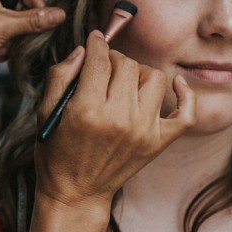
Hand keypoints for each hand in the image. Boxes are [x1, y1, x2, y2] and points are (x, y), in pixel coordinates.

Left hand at [0, 0, 64, 92]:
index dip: (35, 1)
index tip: (45, 16)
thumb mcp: (4, 26)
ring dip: (13, 39)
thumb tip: (58, 14)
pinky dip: (7, 46)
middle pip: (22, 6)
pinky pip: (11, 37)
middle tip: (14, 34)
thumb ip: (34, 20)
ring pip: (18, 24)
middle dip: (20, 26)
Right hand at [34, 31, 195, 223]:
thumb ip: (61, 75)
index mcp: (87, 110)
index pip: (100, 59)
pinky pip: (186, 113)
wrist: (76, 193)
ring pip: (154, 78)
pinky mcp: (158, 143)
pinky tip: (176, 83)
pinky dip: (186, 94)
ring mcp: (143, 131)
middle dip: (113, 58)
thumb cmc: (57, 151)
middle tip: (103, 66)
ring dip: (139, 72)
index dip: (97, 42)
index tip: (95, 38)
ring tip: (125, 82)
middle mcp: (119, 119)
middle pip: (127, 64)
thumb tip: (84, 49)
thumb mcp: (45, 112)